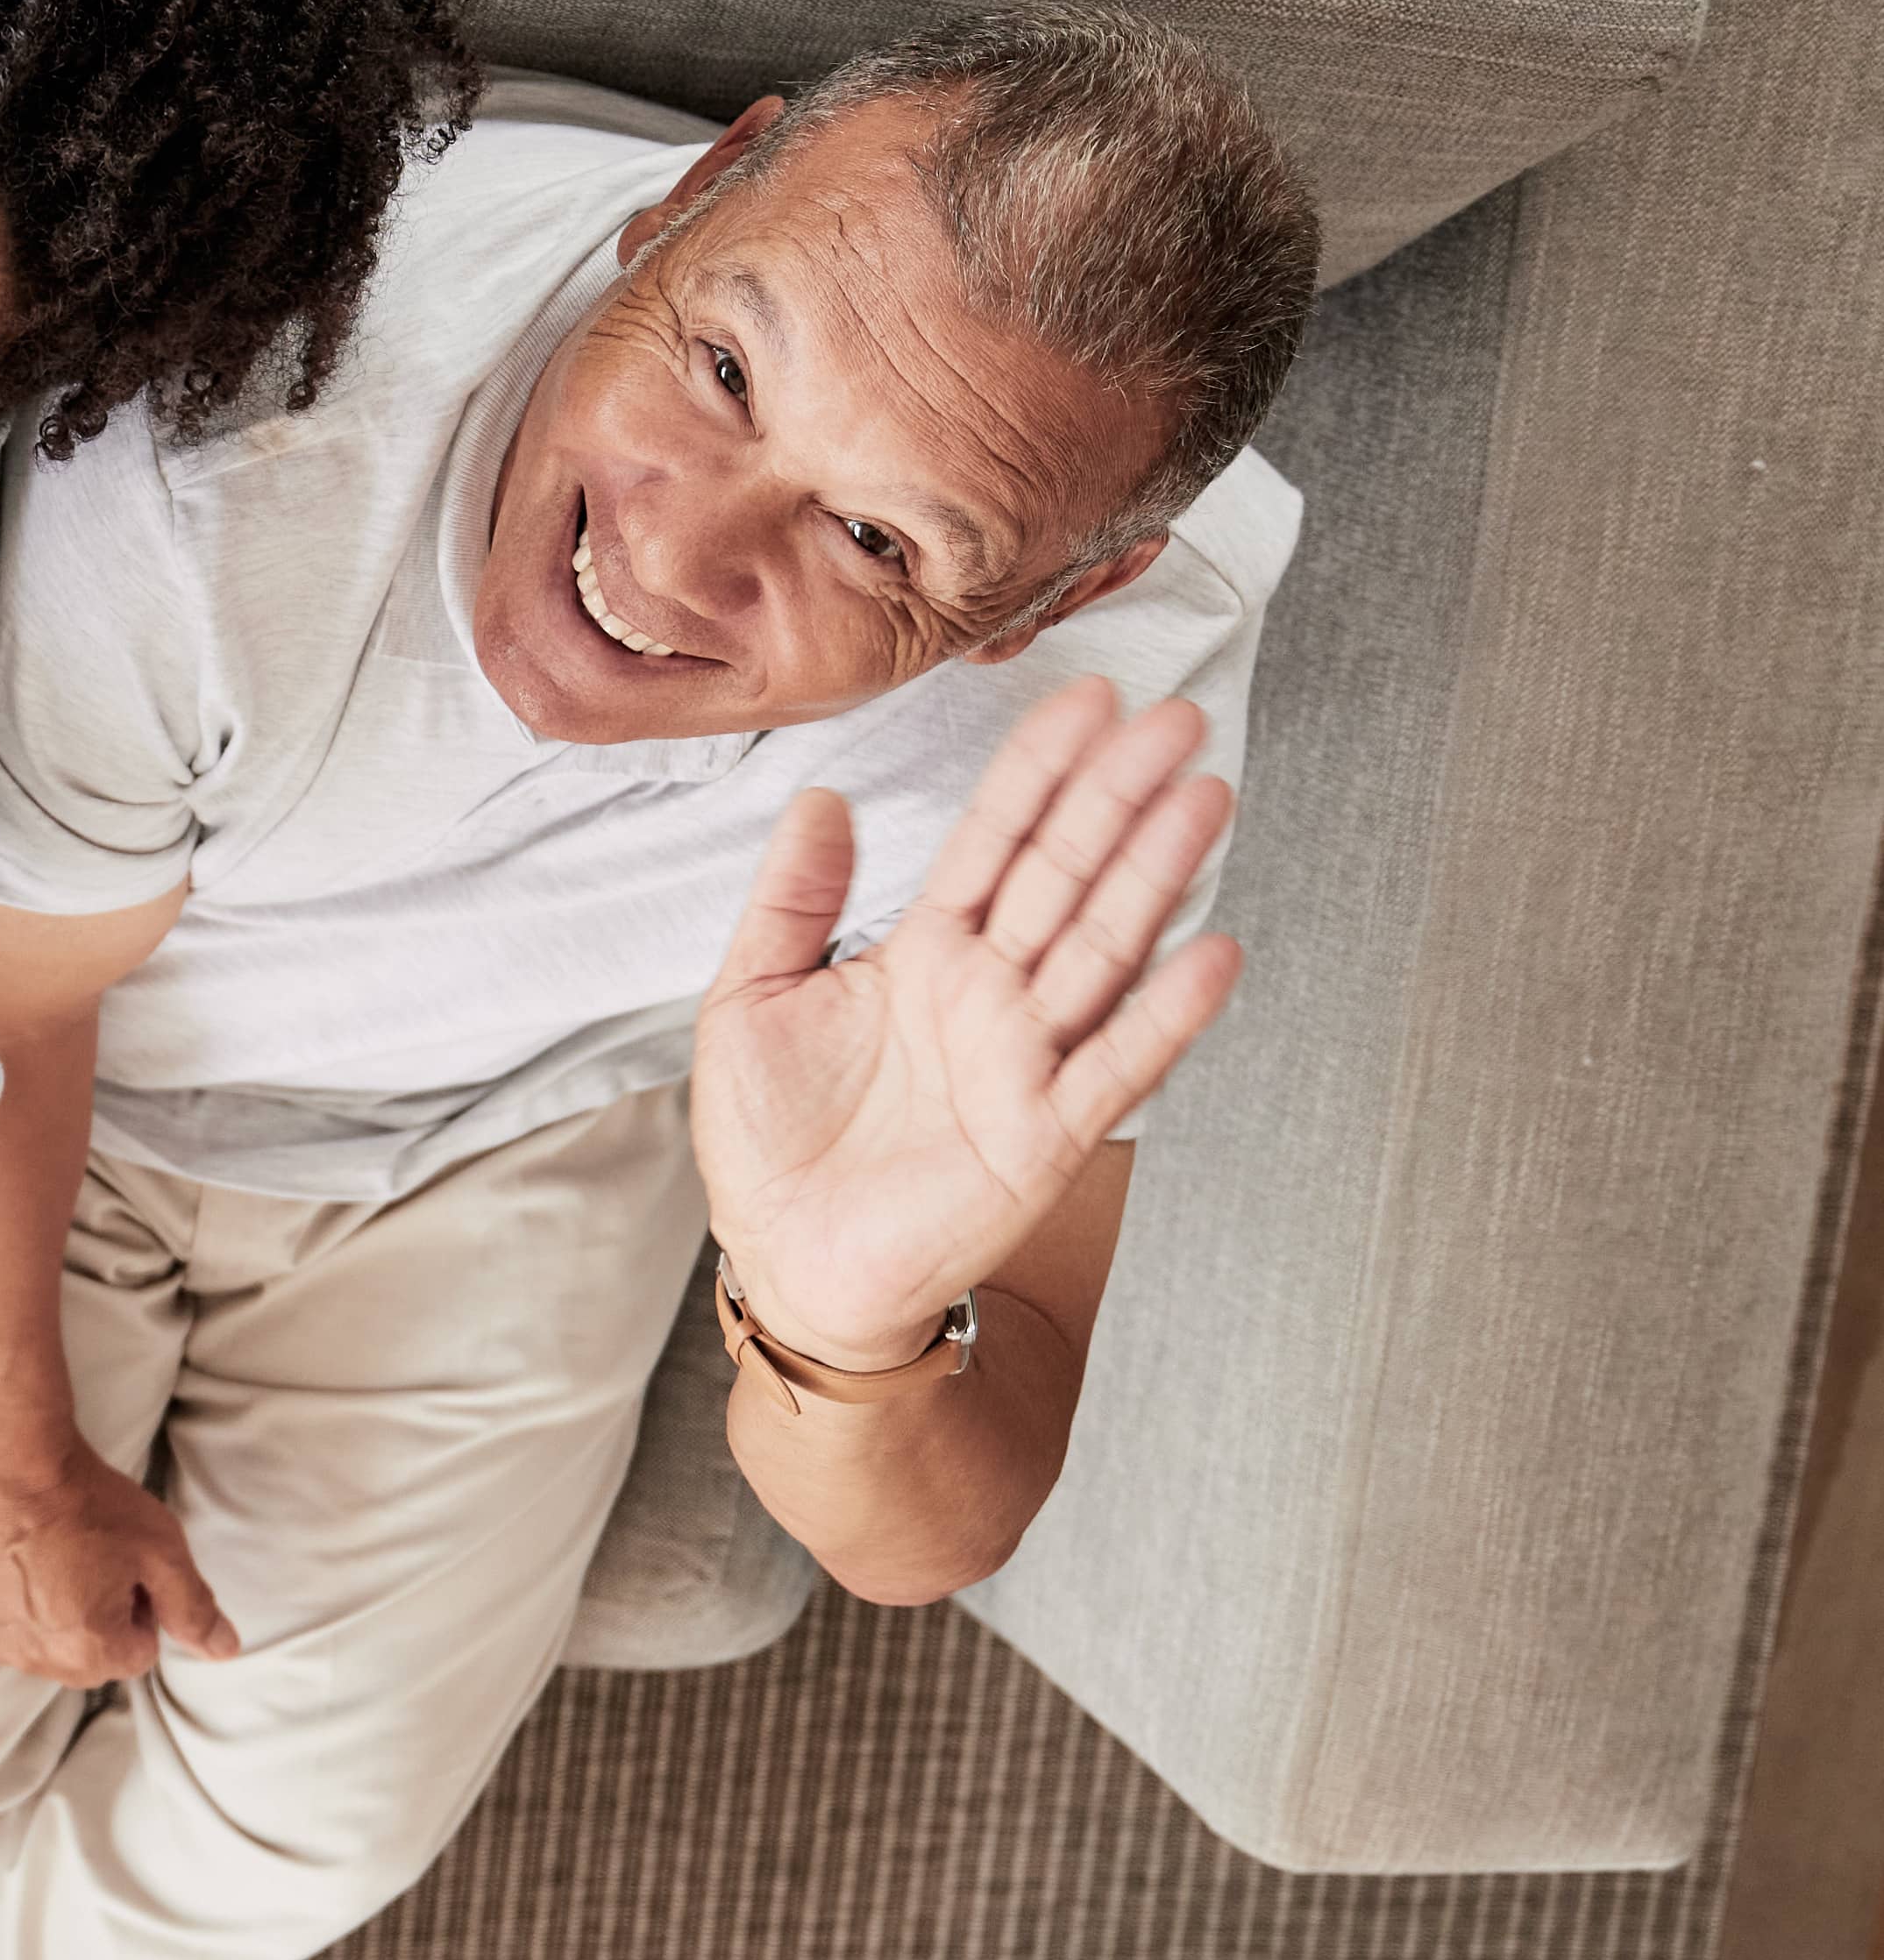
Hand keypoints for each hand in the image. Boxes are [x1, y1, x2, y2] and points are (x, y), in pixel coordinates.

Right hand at [0, 1435, 240, 1684]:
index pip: (138, 1651)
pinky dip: (6, 1603)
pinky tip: (9, 1557)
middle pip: (88, 1658)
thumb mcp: (160, 1547)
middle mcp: (34, 1656)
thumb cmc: (82, 1498)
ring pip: (40, 1645)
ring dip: (49, 1615)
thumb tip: (225, 1651)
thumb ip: (194, 1607)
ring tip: (45, 1554)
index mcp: (91, 1649)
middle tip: (85, 1557)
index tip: (121, 1560)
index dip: (139, 1603)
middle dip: (95, 1618)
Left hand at [694, 679, 1243, 1369]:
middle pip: (1065, 875)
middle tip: (1175, 719)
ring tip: (1203, 798)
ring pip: (1102, 948)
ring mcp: (1026, 1059)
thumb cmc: (770, 1141)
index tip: (1086, 698)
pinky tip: (1210, 953)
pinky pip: (1115, 1065)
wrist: (788, 1261)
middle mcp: (988, 993)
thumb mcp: (749, 998)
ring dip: (1157, 875)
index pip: (992, 840)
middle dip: (1118, 796)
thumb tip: (822, 796)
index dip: (1038, 770)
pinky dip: (1165, 1014)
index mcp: (922, 951)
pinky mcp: (1046, 1135)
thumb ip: (791, 900)